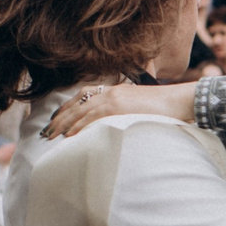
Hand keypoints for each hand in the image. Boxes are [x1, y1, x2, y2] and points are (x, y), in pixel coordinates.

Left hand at [43, 82, 194, 139]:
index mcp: (114, 89)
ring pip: (81, 111)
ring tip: (51, 136)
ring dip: (64, 124)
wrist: (179, 100)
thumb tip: (115, 125)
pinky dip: (79, 126)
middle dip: (60, 118)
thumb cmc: (164, 107)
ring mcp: (114, 98)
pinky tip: (70, 135)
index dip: (67, 107)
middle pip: (77, 103)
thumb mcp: (139, 106)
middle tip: (46, 131)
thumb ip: (124, 111)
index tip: (56, 118)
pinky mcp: (119, 107)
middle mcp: (111, 91)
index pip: (83, 95)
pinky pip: (93, 117)